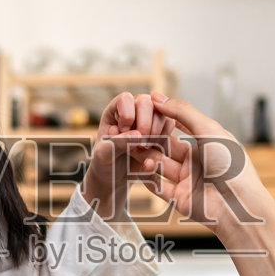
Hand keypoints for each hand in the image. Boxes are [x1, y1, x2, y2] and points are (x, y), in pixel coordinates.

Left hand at [80, 91, 175, 219]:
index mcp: (115, 110)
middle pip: (147, 102)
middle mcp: (133, 109)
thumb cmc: (105, 162)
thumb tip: (138, 134)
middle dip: (145, 125)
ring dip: (156, 133)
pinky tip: (153, 151)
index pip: (125, 99)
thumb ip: (116, 143)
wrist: (115, 176)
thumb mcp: (104, 155)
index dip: (127, 115)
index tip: (123, 133)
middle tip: (140, 145)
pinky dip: (164, 138)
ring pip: (162, 112)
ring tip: (144, 149)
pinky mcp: (161, 128)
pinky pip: (170, 125)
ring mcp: (149, 117)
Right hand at [147, 97, 274, 232]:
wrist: (238, 204)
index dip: (163, 118)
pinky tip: (140, 165)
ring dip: (146, 155)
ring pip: (159, 164)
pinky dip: (147, 176)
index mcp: (207, 143)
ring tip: (134, 146)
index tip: (146, 108)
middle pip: (166, 146)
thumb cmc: (231, 165)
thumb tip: (159, 98)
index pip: (180, 126)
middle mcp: (197, 161)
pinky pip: (158, 186)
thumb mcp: (209, 130)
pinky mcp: (179, 198)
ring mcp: (187, 180)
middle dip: (150, 137)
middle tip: (134, 129)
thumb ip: (184, 113)